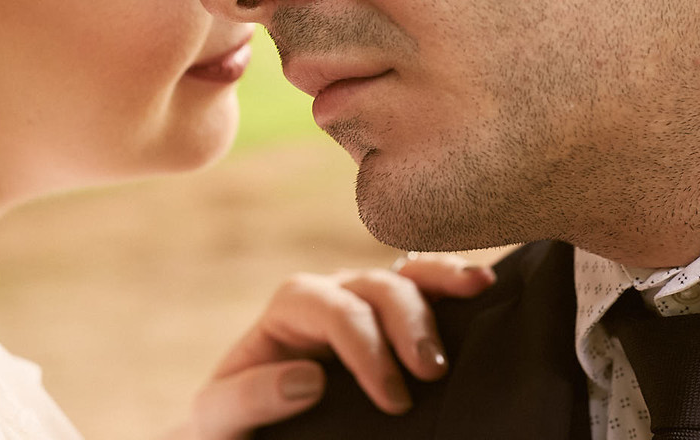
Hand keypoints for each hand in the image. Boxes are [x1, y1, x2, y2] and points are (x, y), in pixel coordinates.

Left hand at [166, 254, 495, 439]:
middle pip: (376, 286)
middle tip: (432, 372)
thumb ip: (249, 397)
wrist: (246, 427)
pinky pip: (424, 287)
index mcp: (291, 308)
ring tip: (478, 293)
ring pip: (405, 275)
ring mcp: (365, 303)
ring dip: (441, 283)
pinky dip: (451, 280)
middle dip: (408, 322)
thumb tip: (308, 379)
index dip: (367, 347)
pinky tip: (481, 281)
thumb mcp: (218, 416)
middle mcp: (331, 294)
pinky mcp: (393, 322)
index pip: (335, 310)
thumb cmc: (228, 422)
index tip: (393, 399)